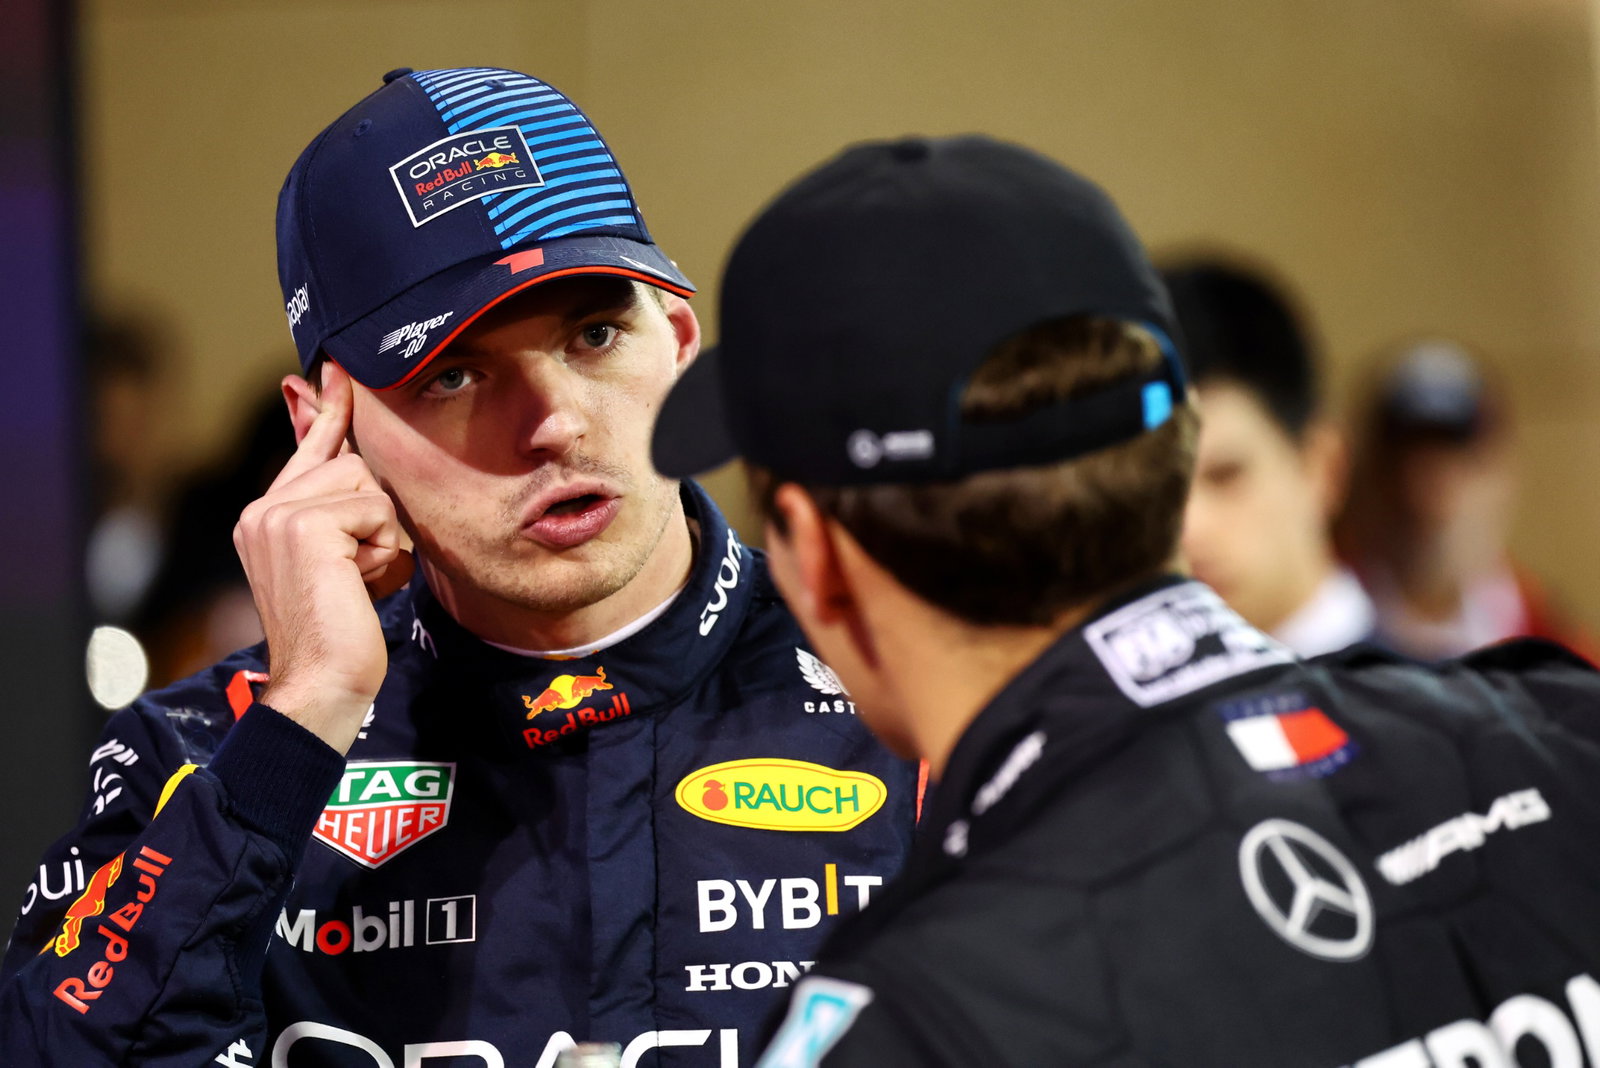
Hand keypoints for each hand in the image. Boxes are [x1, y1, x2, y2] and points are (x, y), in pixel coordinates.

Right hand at [233, 363, 406, 751]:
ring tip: (354, 579)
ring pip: (367, 486)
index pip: (307, 449)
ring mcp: (276, 515)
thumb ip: (346, 512)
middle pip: (353, 466)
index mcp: (264, 516)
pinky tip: (356, 582)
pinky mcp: (303, 526)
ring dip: (380, 536)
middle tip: (355, 572)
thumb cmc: (343, 633)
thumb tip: (358, 462)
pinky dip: (381, 548)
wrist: (324, 682)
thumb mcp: (348, 560)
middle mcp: (261, 510)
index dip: (329, 410)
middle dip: (374, 518)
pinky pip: (376, 510)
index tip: (338, 369)